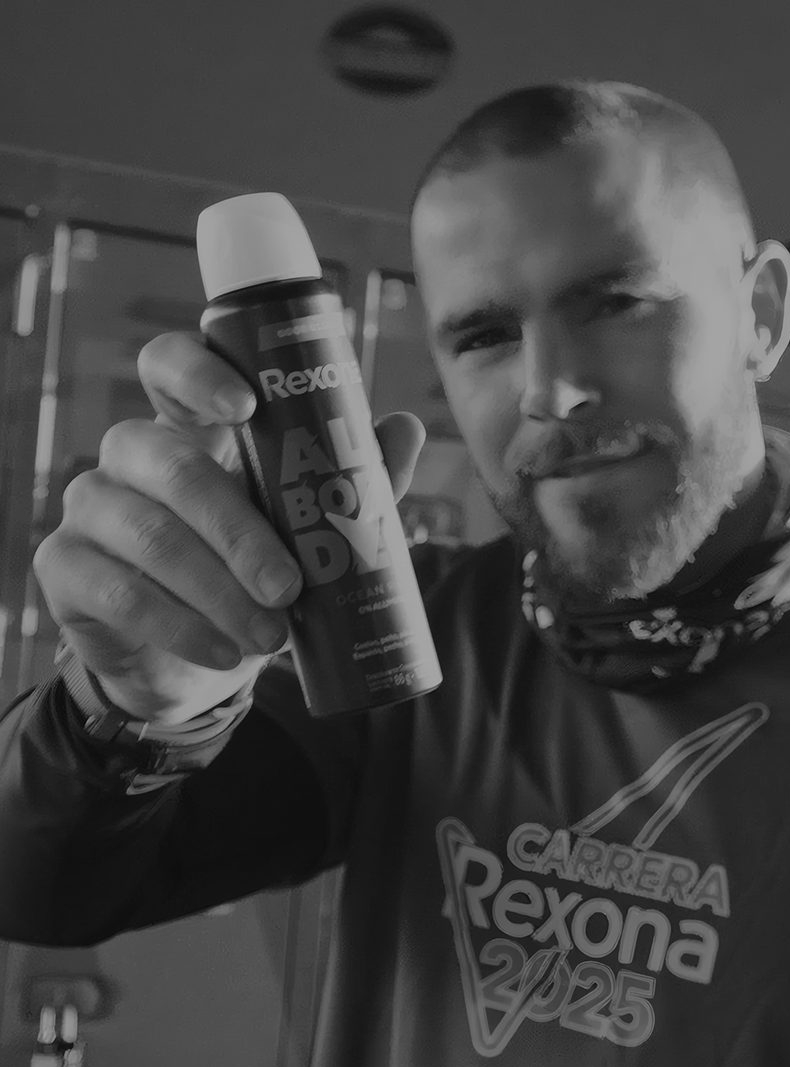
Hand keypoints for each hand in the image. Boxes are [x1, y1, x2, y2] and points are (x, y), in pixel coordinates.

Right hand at [30, 331, 426, 724]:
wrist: (203, 655)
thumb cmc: (259, 568)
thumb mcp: (311, 524)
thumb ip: (352, 480)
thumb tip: (404, 428)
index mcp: (190, 425)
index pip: (169, 366)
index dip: (199, 374)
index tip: (247, 408)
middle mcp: (131, 455)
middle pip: (174, 467)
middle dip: (241, 533)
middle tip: (291, 587)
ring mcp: (90, 507)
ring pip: (151, 537)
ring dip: (220, 592)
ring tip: (271, 636)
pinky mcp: (64, 567)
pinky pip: (120, 592)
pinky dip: (182, 626)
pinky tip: (225, 652)